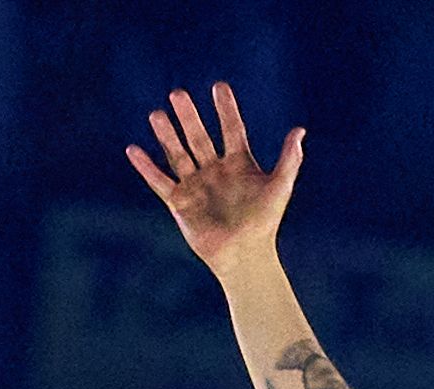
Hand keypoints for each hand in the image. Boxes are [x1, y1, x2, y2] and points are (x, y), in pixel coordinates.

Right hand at [123, 83, 303, 271]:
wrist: (244, 256)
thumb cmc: (265, 223)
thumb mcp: (279, 188)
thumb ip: (289, 160)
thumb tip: (299, 130)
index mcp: (239, 164)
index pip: (232, 129)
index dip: (226, 109)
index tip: (219, 87)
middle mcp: (215, 170)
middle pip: (199, 137)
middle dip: (189, 117)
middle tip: (178, 94)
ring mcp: (196, 185)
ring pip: (178, 154)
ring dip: (167, 135)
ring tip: (157, 115)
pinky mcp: (180, 202)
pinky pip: (160, 182)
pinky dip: (146, 168)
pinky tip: (133, 150)